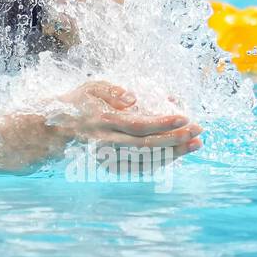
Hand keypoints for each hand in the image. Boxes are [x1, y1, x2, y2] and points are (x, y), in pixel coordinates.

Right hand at [49, 81, 202, 163]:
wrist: (57, 130)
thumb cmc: (79, 103)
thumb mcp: (90, 87)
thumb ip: (111, 90)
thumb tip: (133, 98)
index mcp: (103, 122)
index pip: (138, 125)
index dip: (162, 123)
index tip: (185, 117)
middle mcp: (106, 143)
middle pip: (146, 146)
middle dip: (175, 140)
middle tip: (198, 131)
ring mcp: (108, 158)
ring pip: (146, 161)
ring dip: (173, 154)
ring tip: (195, 144)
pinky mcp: (110, 167)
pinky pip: (139, 169)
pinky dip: (160, 164)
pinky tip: (176, 155)